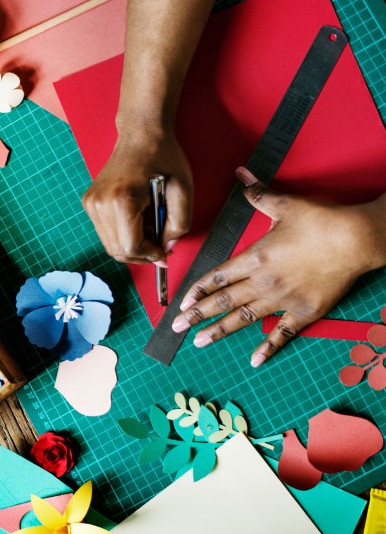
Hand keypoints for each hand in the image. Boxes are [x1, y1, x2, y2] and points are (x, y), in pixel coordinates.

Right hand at [81, 128, 192, 263]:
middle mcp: (99, 204)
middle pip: (116, 251)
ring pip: (110, 244)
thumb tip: (166, 248)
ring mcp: (91, 203)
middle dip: (141, 254)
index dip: (150, 256)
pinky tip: (137, 220)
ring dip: (132, 245)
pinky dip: (123, 234)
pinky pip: (106, 232)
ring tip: (150, 228)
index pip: (130, 248)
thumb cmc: (163, 157)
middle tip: (160, 245)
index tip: (164, 254)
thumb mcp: (183, 190)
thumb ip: (179, 224)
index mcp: (121, 201)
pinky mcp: (90, 202)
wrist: (141, 133)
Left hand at [172, 167, 385, 366]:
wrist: (357, 239)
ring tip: (200, 341)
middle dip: (196, 315)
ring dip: (220, 331)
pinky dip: (268, 347)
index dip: (196, 290)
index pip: (216, 277)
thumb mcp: (285, 204)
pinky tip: (254, 360)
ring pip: (243, 318)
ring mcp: (283, 299)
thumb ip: (258, 193)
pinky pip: (282, 333)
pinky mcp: (305, 311)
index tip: (181, 302)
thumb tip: (241, 173)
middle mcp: (263, 282)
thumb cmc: (321, 221)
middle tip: (176, 328)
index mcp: (254, 257)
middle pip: (222, 301)